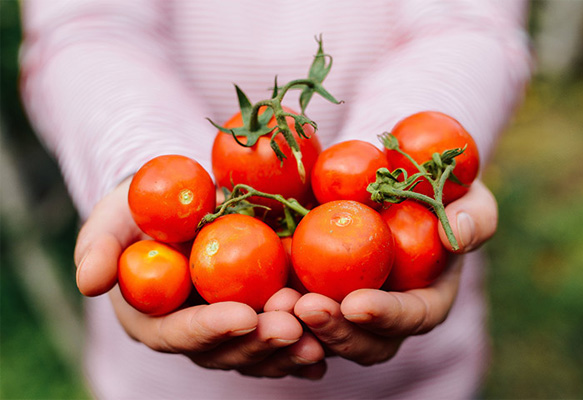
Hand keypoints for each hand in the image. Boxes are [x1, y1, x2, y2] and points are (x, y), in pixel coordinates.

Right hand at [74, 178, 324, 378]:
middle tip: (292, 327)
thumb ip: (99, 247)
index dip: (210, 329)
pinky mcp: (259, 316)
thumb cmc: (142, 210)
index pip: (180, 333)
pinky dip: (308, 341)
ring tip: (319, 336)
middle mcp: (195, 333)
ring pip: (260, 351)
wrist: (184, 202)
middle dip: (259, 343)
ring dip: (290, 348)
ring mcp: (230, 329)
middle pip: (227, 351)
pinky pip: (284, 338)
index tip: (242, 316)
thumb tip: (89, 282)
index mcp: (156, 319)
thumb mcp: (114, 218)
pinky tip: (330, 342)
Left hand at [294, 179, 496, 364]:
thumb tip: (458, 234)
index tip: (356, 303)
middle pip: (363, 342)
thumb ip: (475, 216)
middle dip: (335, 331)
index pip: (411, 319)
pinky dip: (277, 310)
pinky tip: (258, 295)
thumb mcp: (468, 196)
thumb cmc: (438, 192)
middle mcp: (386, 317)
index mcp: (426, 301)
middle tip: (305, 307)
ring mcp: (348, 310)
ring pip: (323, 337)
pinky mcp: (317, 293)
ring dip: (299, 327)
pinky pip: (295, 311)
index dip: (386, 317)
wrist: (393, 183)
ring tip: (275, 304)